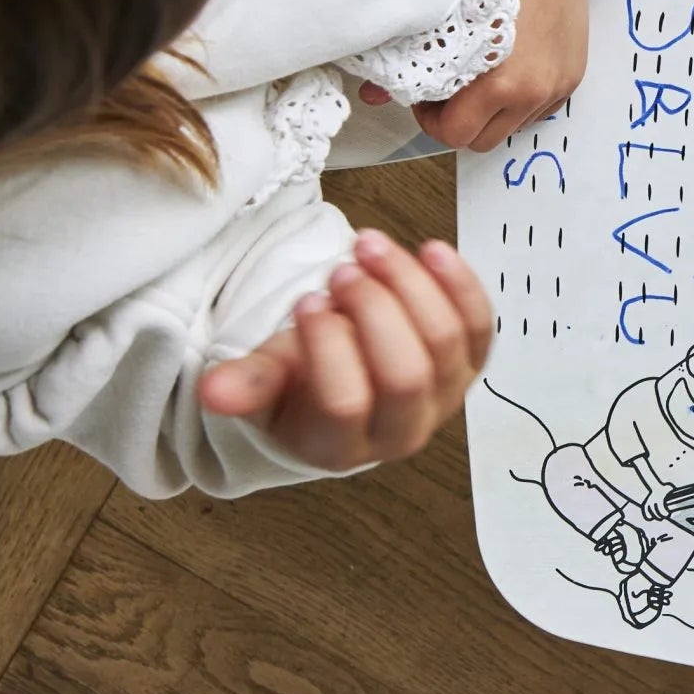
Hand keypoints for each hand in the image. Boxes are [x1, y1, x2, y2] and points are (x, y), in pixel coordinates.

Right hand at [198, 230, 493, 471]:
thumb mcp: (267, 385)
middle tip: (341, 271)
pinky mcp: (471, 362)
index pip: (346, 403)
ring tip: (369, 247)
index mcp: (342, 447)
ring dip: (410, 284)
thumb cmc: (301, 382)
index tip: (305, 301)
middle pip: (406, 372)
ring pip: (446, 340)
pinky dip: (460, 283)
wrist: (345, 383)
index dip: (327, 348)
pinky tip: (431, 249)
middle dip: (374, 311)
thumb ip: (247, 384)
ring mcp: (445, 397)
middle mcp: (403, 430)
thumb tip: (212, 390)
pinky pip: (480, 323)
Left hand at [362, 0, 591, 152]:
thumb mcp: (448, 17)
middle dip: (461, 121)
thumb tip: (374, 95)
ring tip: (482, 78)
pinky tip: (510, 71)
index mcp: (503, 83)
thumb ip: (412, 63)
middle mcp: (533, 93)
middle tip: (449, 91)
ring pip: (510, 128)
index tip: (427, 97)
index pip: (455, 134)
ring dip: (491, 113)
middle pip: (482, 141)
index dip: (433, 120)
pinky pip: (536, 112)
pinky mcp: (571, 80)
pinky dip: (518, 101)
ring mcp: (555, 89)